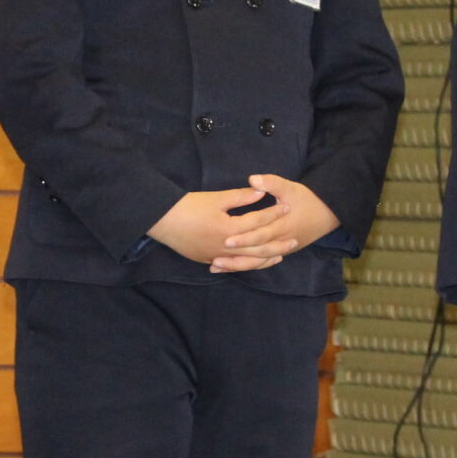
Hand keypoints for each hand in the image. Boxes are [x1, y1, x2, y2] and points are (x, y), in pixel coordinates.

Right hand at [147, 187, 285, 267]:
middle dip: (277, 244)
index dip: (273, 212)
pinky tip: (253, 262)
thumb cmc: (188, 206)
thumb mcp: (216, 198)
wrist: (162, 221)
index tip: (286, 206)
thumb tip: (261, 191)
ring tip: (279, 255)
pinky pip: (232, 266)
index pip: (257, 222)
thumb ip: (241, 197)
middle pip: (257, 247)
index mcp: (229, 230)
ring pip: (247, 261)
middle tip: (294, 240)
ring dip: (264, 259)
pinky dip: (246, 264)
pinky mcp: (208, 260)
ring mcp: (217, 256)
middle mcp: (226, 248)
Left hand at [210, 174, 341, 272]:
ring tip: (216, 266)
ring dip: (237, 265)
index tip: (226, 238)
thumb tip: (253, 179)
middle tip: (215, 258)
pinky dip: (244, 265)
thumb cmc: (307, 200)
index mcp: (282, 225)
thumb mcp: (290, 188)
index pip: (261, 234)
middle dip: (236, 256)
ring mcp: (281, 249)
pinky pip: (260, 262)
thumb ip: (271, 183)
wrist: (327, 215)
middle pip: (256, 251)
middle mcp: (281, 241)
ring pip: (257, 261)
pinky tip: (227, 268)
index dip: (244, 238)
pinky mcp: (279, 252)